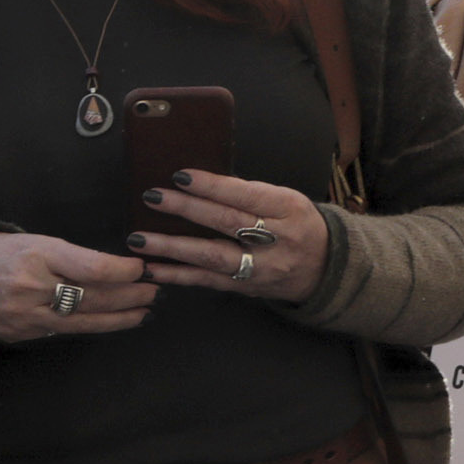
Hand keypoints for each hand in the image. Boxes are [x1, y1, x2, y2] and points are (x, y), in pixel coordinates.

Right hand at [0, 231, 155, 342]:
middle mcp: (31, 286)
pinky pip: (65, 330)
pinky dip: (93, 326)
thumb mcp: (40, 242)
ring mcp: (25, 314)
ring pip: (82, 320)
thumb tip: (121, 270)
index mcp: (38, 254)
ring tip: (144, 312)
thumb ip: (76, 257)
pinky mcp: (22, 332)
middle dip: (128, 295)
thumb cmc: (9, 253)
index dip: (122, 271)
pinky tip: (113, 322)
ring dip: (118, 318)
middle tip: (154, 291)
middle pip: (91, 296)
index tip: (142, 269)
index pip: (90, 267)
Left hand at [127, 170, 328, 301]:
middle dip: (187, 209)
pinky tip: (151, 268)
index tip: (181, 176)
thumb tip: (201, 183)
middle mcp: (277, 240)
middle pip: (227, 223)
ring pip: (213, 256)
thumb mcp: (287, 201)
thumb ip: (250, 194)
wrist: (324, 268)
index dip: (213, 186)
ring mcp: (260, 267)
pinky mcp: (244, 287)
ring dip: (172, 247)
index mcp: (289, 210)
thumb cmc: (298, 225)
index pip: (247, 195)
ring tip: (139, 239)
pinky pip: (206, 281)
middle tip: (153, 198)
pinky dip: (176, 275)